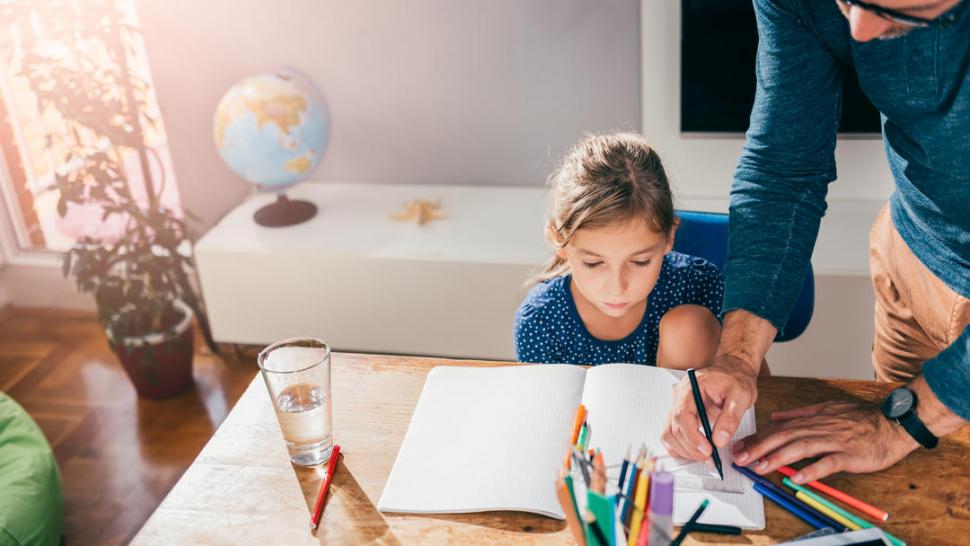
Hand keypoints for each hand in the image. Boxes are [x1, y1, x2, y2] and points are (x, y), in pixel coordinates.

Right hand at [662, 353, 759, 460]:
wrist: (733, 369)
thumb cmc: (736, 379)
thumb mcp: (741, 396)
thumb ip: (730, 418)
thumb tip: (719, 440)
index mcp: (691, 387)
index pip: (682, 414)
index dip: (692, 436)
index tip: (707, 450)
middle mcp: (679, 396)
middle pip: (674, 427)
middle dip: (690, 447)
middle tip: (710, 459)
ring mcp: (677, 405)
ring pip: (669, 432)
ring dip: (684, 449)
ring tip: (704, 458)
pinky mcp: (680, 414)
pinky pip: (671, 432)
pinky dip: (679, 446)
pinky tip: (692, 453)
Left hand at [732, 401, 919, 483]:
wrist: (893, 423)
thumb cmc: (861, 419)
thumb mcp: (827, 409)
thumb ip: (800, 414)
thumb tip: (776, 417)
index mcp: (812, 419)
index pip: (778, 429)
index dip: (757, 437)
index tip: (739, 446)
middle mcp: (819, 428)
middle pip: (784, 437)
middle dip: (759, 447)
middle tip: (740, 458)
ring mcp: (834, 441)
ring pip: (801, 448)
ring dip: (778, 457)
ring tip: (760, 467)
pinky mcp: (849, 455)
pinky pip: (828, 463)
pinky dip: (812, 471)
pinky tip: (797, 478)